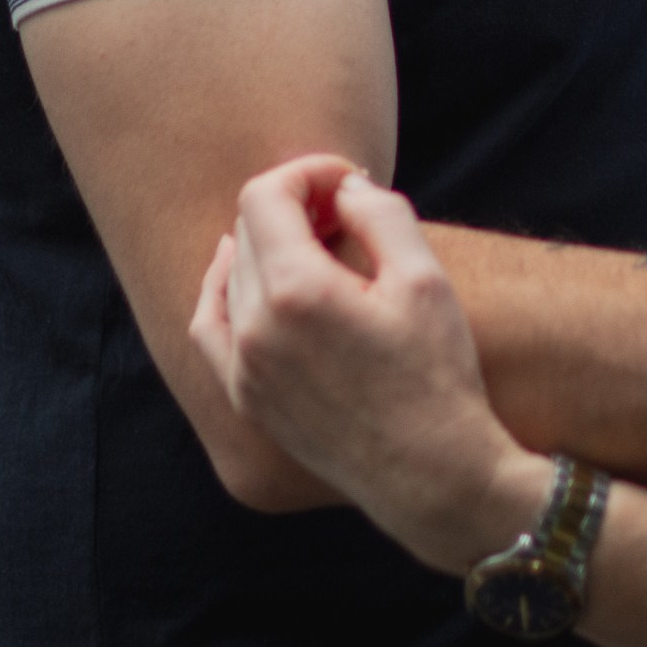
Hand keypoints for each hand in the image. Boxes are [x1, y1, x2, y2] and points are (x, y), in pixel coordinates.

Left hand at [189, 157, 548, 572]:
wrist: (431, 474)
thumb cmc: (436, 375)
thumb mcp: (424, 278)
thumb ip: (380, 213)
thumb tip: (345, 188)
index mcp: (295, 290)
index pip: (266, 195)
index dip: (307, 172)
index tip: (349, 183)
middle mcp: (255, 327)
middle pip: (249, 229)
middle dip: (294, 204)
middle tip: (346, 212)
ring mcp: (243, 366)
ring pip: (232, 272)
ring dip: (269, 245)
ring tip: (320, 248)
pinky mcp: (246, 396)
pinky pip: (210, 327)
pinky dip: (224, 291)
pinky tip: (247, 279)